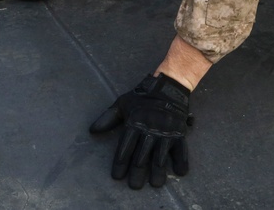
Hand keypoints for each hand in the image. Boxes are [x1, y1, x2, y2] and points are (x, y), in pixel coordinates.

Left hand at [89, 74, 191, 188]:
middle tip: (134, 186)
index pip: (126, 147)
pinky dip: (181, 160)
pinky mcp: (179, 132)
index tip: (117, 176)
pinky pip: (181, 148)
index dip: (120, 163)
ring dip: (158, 171)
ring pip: (161, 155)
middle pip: (142, 155)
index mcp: (134, 123)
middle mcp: (150, 129)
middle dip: (137, 172)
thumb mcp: (123, 104)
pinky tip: (180, 172)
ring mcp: (166, 131)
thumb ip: (108, 118)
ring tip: (155, 184)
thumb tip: (92, 130)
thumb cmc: (142, 97)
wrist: (168, 87)